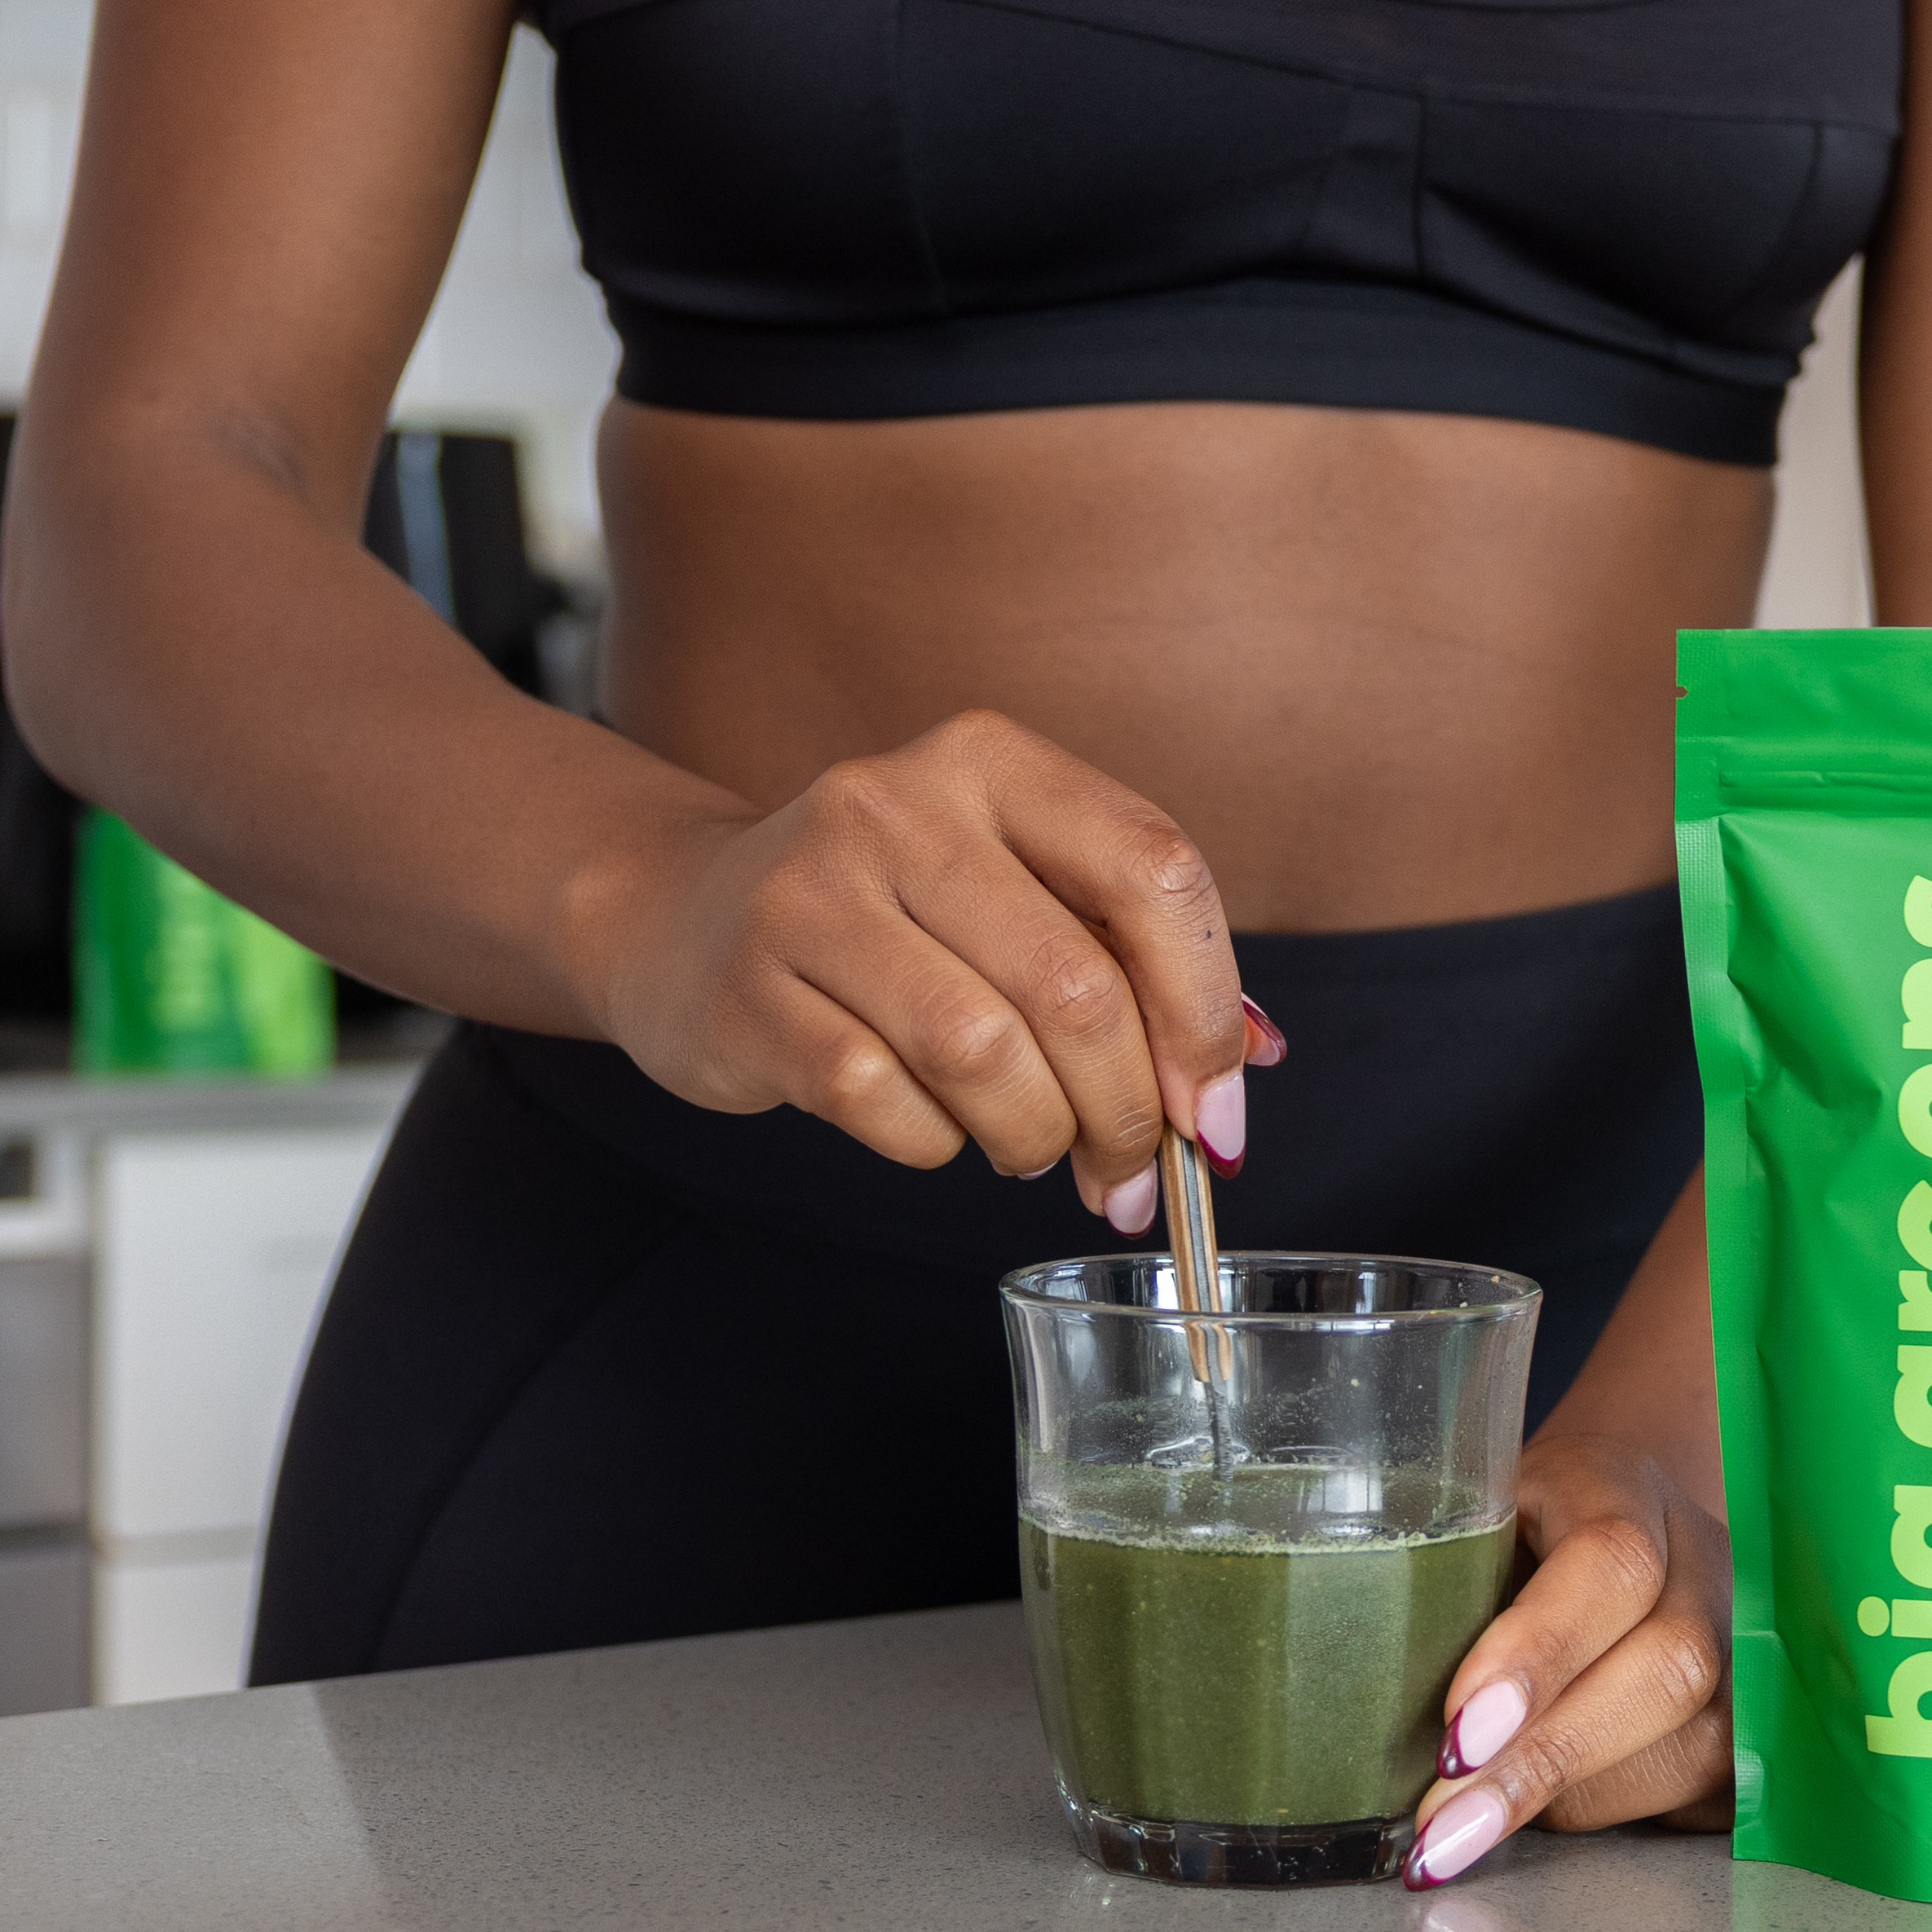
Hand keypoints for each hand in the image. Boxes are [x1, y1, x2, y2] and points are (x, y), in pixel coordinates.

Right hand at [566, 709, 1277, 1221]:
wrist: (683, 917)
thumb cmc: (896, 918)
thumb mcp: (1017, 895)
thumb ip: (1135, 961)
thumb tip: (1248, 1062)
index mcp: (993, 761)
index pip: (1155, 872)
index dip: (1207, 1009)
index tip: (1216, 1110)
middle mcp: (898, 804)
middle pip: (1075, 985)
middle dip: (1125, 1108)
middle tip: (1128, 1170)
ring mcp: (810, 892)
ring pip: (982, 1052)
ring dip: (1035, 1133)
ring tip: (1032, 1146)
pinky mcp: (748, 988)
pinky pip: (884, 1102)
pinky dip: (936, 1142)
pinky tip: (935, 1126)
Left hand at [1405, 1430, 1732, 1888]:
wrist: (1622, 1512)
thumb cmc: (1512, 1530)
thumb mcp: (1466, 1520)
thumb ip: (1436, 1587)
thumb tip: (1344, 1710)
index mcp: (1621, 1483)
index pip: (1611, 1562)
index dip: (1539, 1653)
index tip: (1457, 1733)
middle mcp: (1705, 1559)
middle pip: (1667, 1663)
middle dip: (1544, 1759)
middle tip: (1441, 1825)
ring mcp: (1747, 1639)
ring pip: (1693, 1740)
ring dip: (1569, 1802)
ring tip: (1461, 1838)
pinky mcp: (1753, 1714)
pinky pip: (1704, 1788)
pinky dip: (1610, 1816)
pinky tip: (1532, 1834)